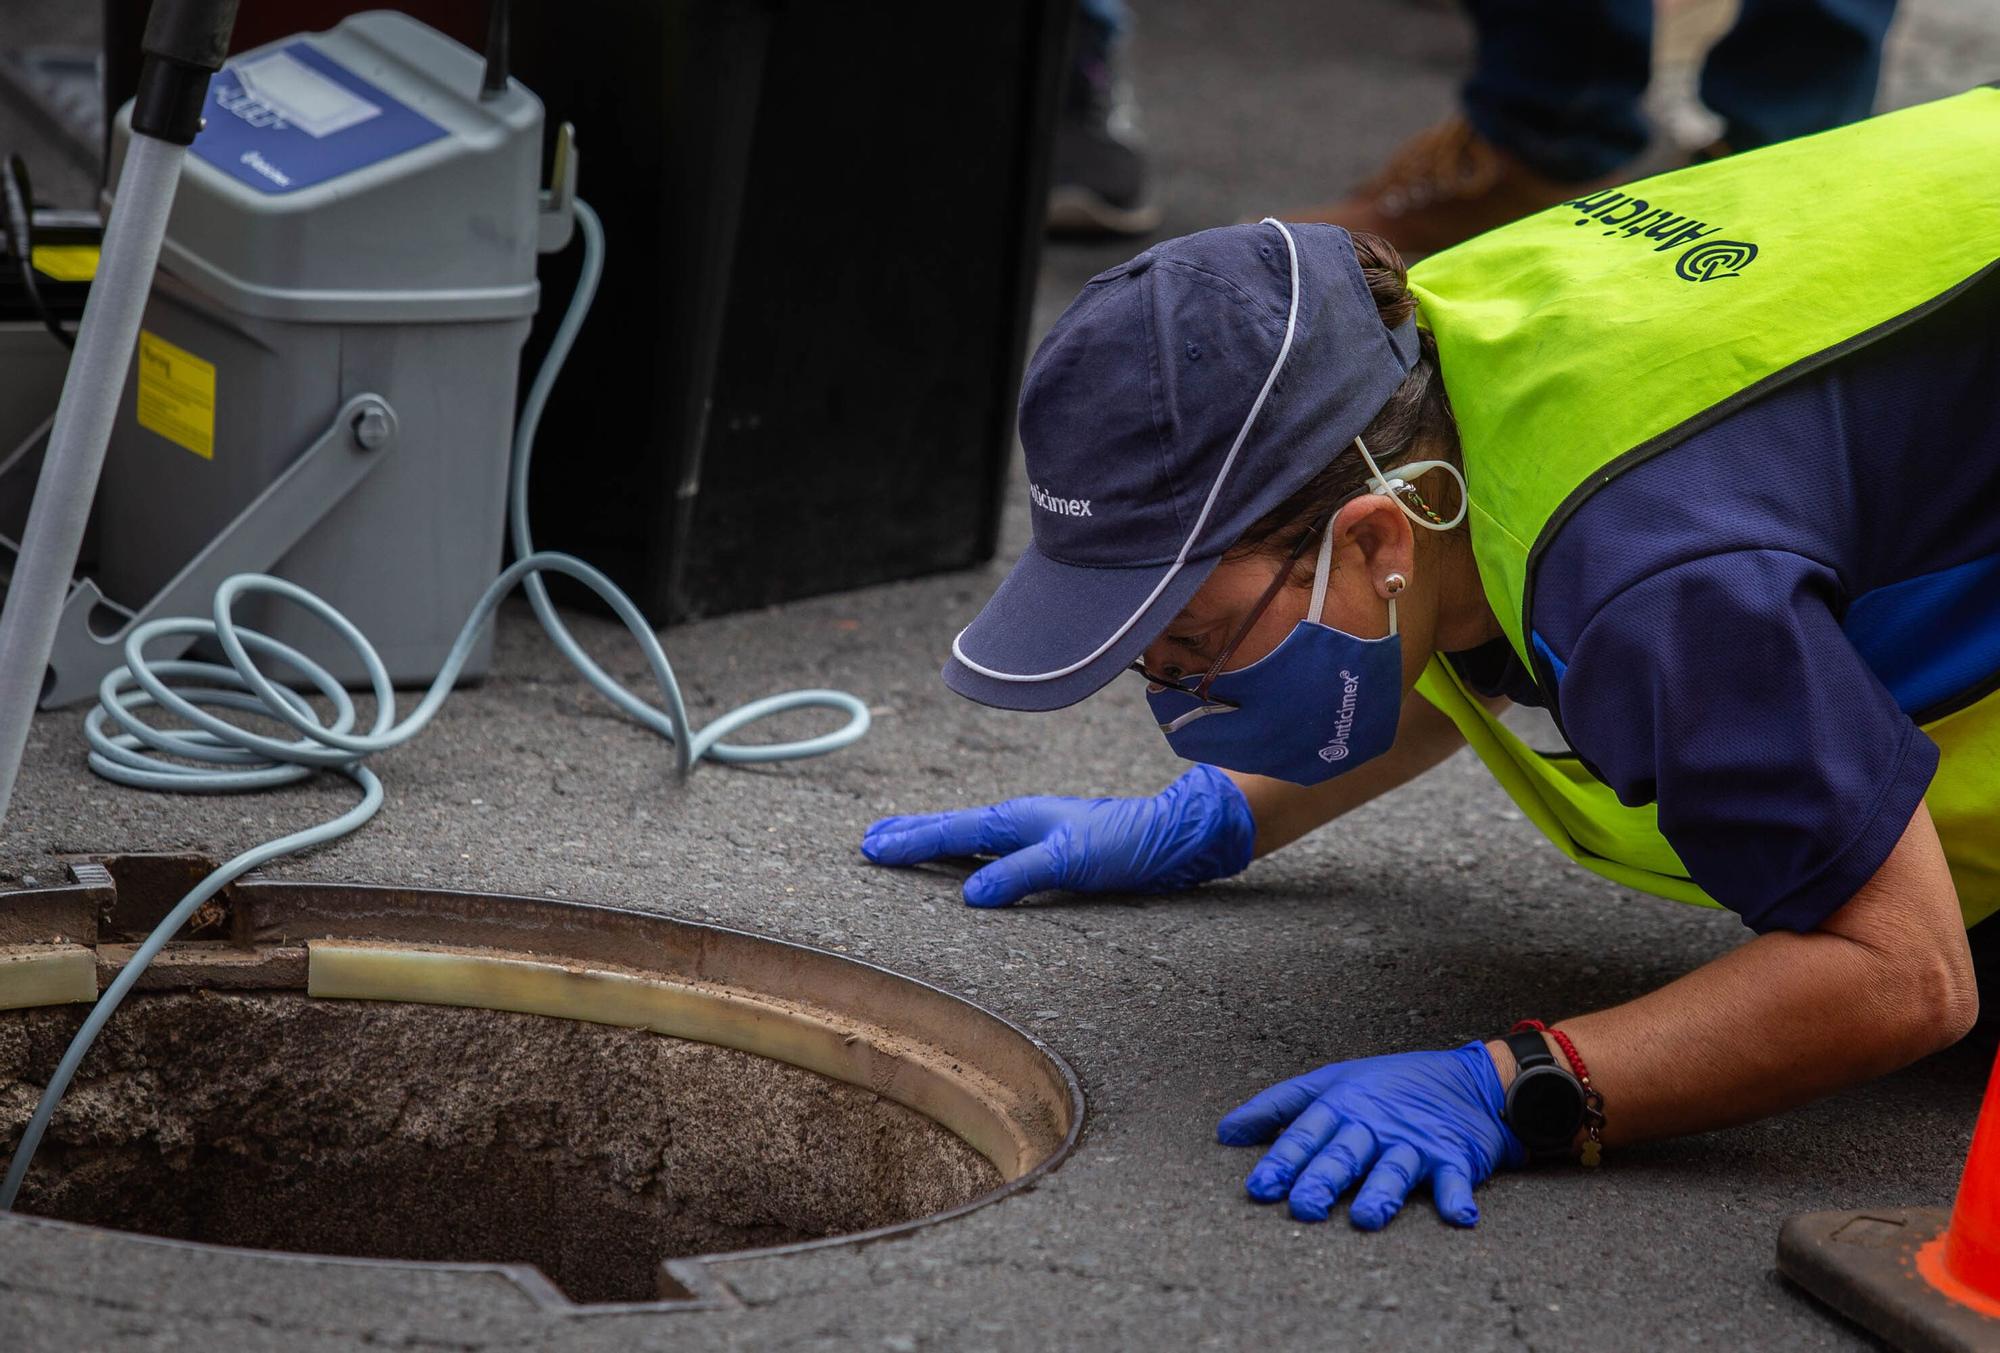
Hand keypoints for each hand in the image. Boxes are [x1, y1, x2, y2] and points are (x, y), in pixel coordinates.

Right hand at [860, 764, 1254, 907]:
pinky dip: (966, 853)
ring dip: (935, 841)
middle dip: (910, 834)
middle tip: (871, 839)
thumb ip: (1018, 875)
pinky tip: (967, 864)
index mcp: (1015, 820)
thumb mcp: (1069, 861)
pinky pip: (992, 851)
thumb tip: (968, 896)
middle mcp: (1020, 822)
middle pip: (952, 828)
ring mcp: (1035, 834)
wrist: (1172, 837)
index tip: (871, 847)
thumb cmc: (1124, 845)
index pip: (949, 833)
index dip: (909, 842)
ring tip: (905, 844)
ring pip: (970, 837)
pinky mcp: (1051, 850)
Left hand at [1216, 1042, 1523, 1228]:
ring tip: (1365, 1217)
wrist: (1470, 1080)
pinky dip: (1456, 1197)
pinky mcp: (1453, 1156)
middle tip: (1303, 1208)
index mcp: (1342, 1106)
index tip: (1259, 1189)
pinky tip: (1457, 1215)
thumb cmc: (1389, 1085)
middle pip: (1344, 1154)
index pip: (1305, 1135)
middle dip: (1322, 1180)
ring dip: (1381, 1192)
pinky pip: (1454, 1179)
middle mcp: (1374, 1124)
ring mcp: (1414, 1141)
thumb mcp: (1332, 1082)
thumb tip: (1225, 1132)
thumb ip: (1278, 1107)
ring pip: (1393, 1168)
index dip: (1281, 1162)